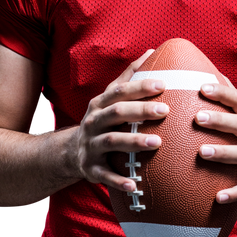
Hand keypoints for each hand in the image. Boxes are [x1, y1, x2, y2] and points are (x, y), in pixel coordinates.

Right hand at [77, 49, 168, 191]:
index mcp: (100, 103)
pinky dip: (119, 180)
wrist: (71, 152)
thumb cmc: (103, 118)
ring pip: (111, 141)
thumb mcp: (111, 97)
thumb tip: (152, 51)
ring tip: (158, 142)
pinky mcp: (90, 168)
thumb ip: (131, 75)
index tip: (163, 84)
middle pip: (116, 113)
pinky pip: (104, 175)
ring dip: (134, 141)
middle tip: (165, 111)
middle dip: (141, 111)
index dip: (140, 87)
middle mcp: (93, 122)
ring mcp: (90, 145)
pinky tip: (136, 185)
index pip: (120, 91)